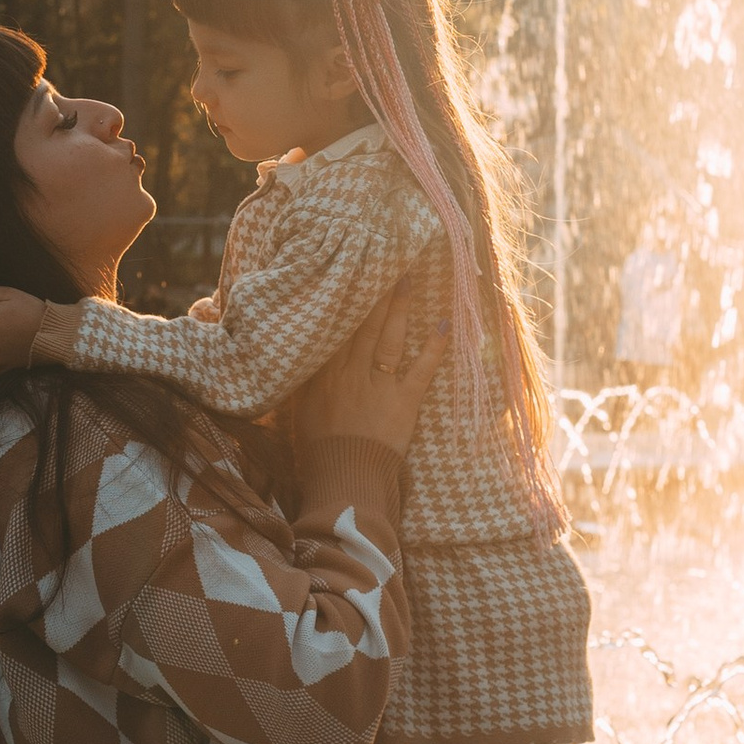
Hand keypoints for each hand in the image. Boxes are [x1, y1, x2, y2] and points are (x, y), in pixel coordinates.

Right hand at [290, 279, 445, 454]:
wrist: (344, 481)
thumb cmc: (319, 454)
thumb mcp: (300, 414)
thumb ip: (303, 385)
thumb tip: (299, 362)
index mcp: (322, 377)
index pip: (335, 331)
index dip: (343, 302)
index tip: (350, 276)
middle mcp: (349, 374)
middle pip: (362, 326)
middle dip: (373, 294)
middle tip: (383, 263)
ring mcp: (378, 386)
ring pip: (388, 338)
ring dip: (399, 308)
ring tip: (406, 281)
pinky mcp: (403, 402)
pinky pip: (421, 368)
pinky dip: (434, 346)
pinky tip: (444, 323)